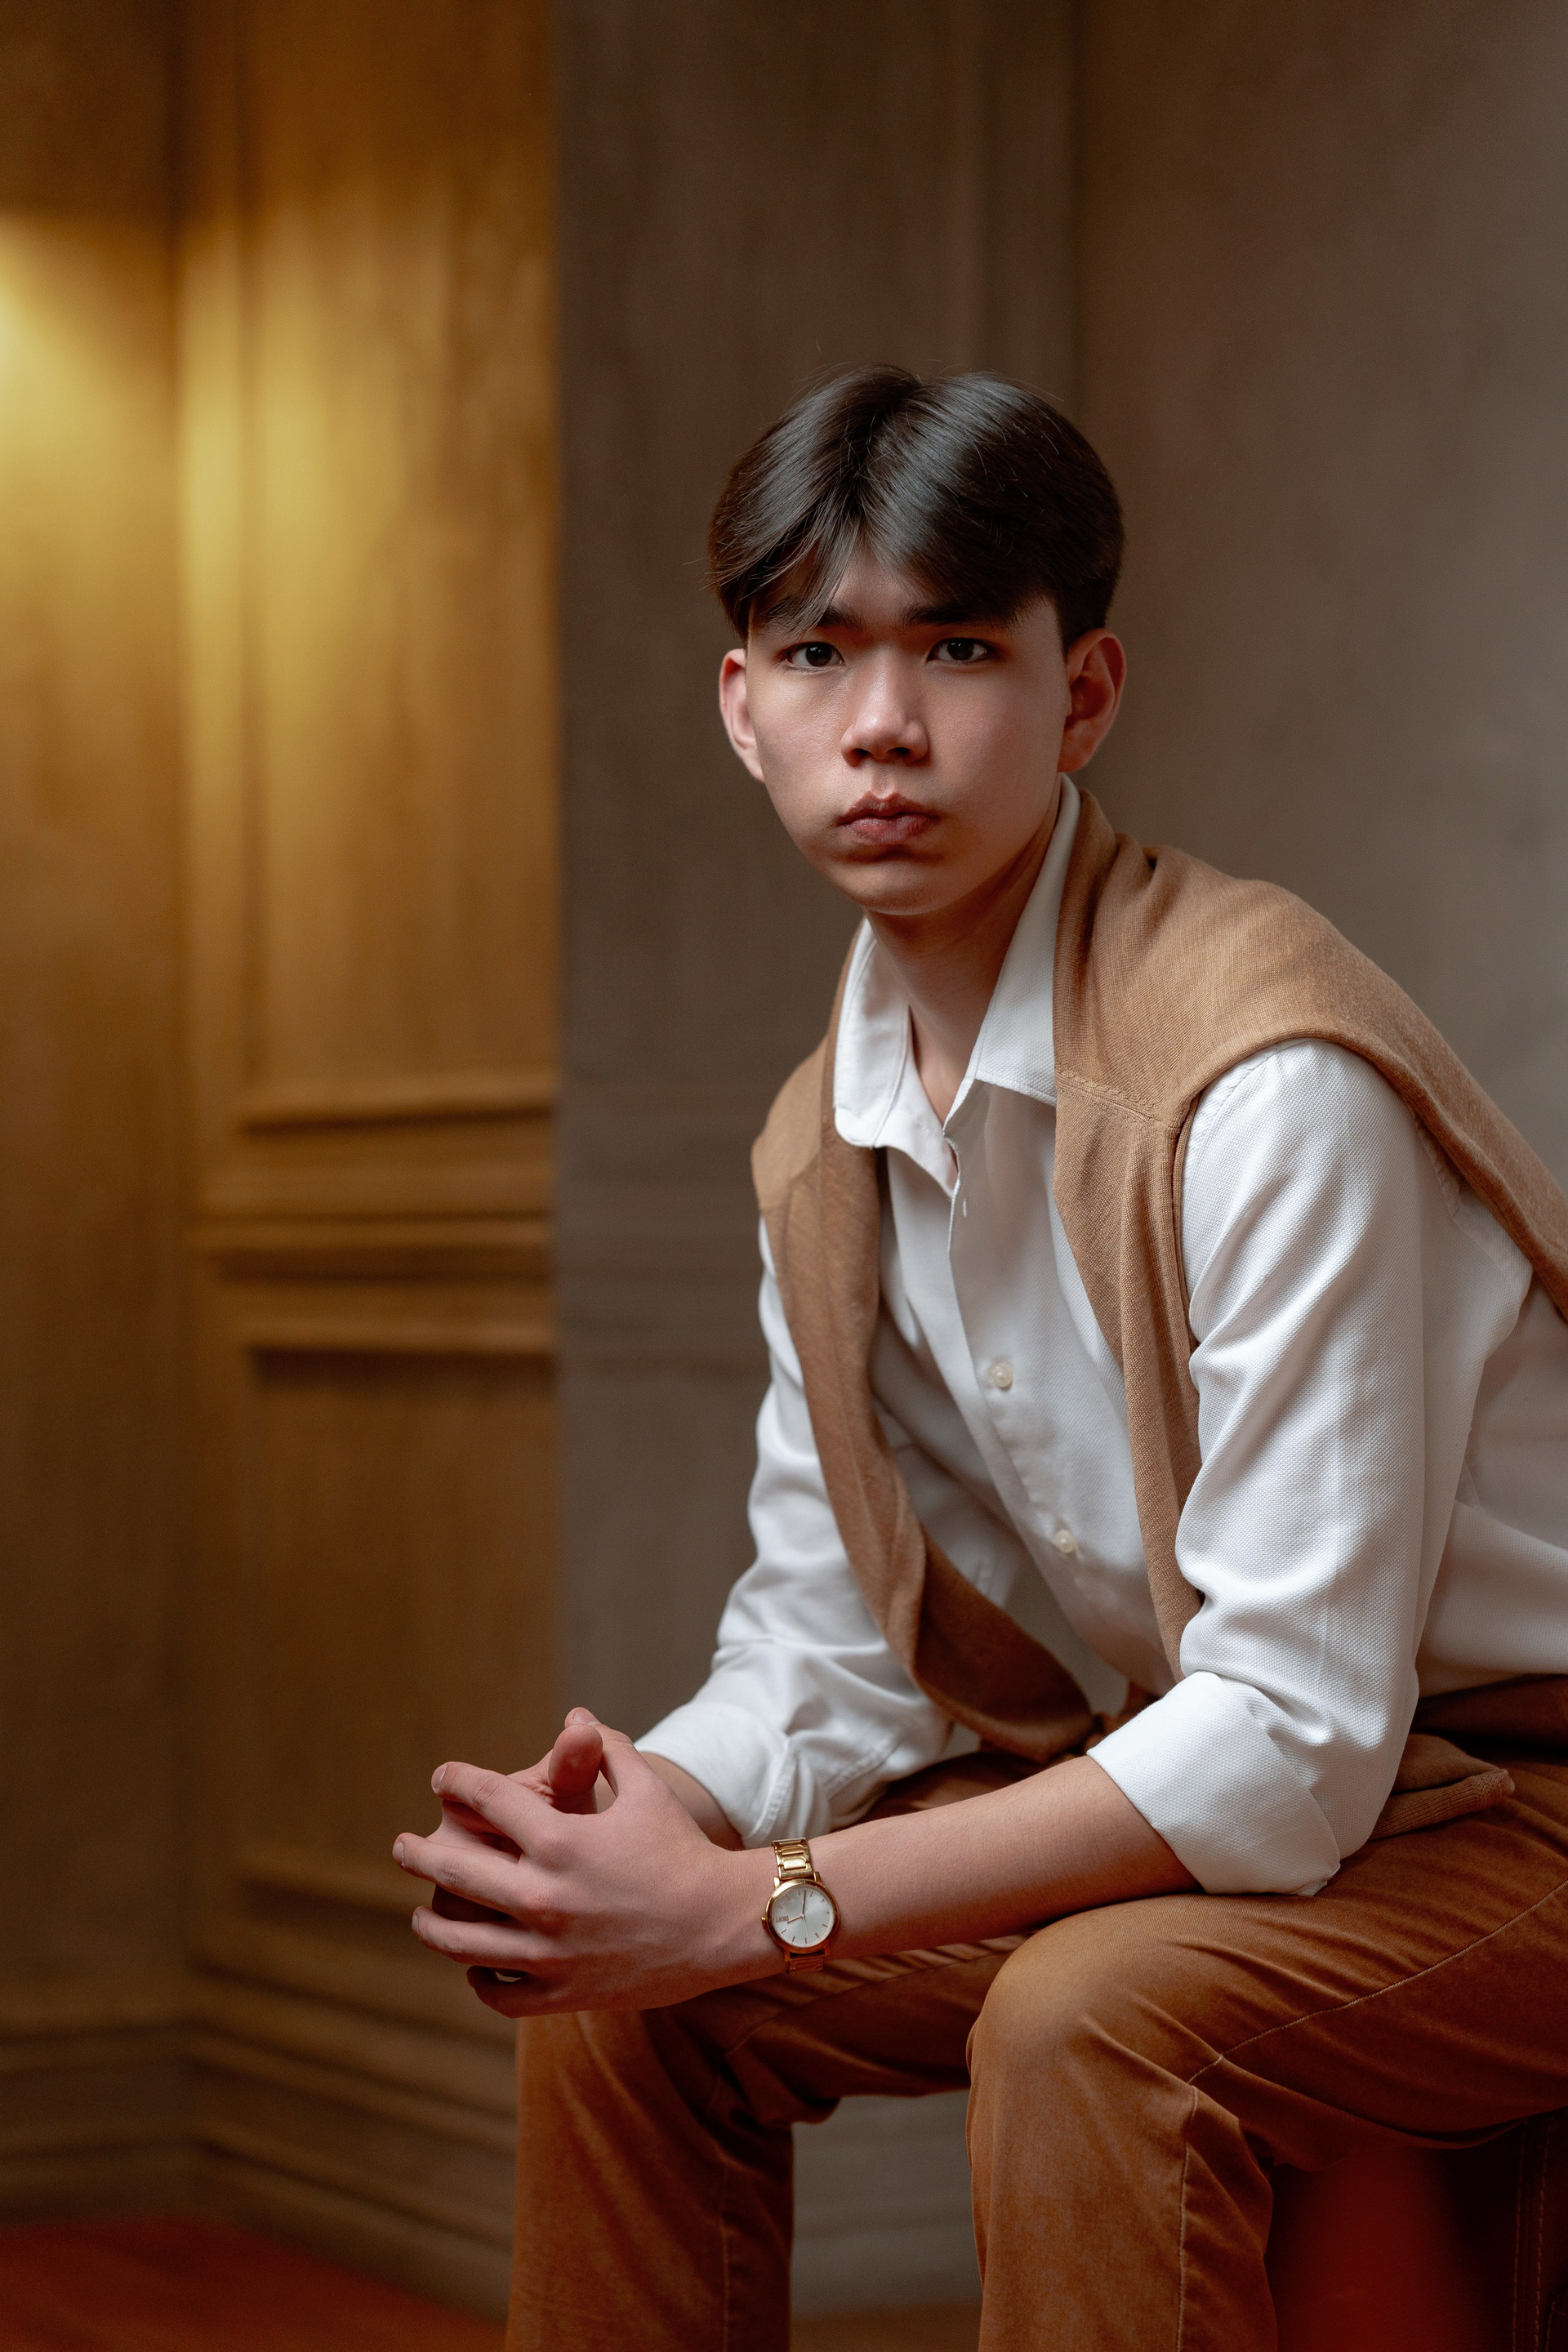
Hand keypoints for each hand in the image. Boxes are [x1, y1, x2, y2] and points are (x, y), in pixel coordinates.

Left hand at [393, 1712, 774, 2015]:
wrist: (723, 1924)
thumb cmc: (682, 1850)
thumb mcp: (646, 1791)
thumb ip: (606, 1751)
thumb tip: (576, 1718)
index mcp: (560, 1840)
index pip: (487, 1799)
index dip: (457, 1782)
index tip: (442, 1778)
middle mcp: (544, 1896)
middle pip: (454, 1871)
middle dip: (419, 1853)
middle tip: (401, 1846)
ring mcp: (548, 1951)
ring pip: (461, 1942)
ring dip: (432, 1925)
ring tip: (421, 1914)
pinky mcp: (561, 1992)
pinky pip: (499, 1992)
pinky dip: (480, 1978)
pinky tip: (475, 1965)